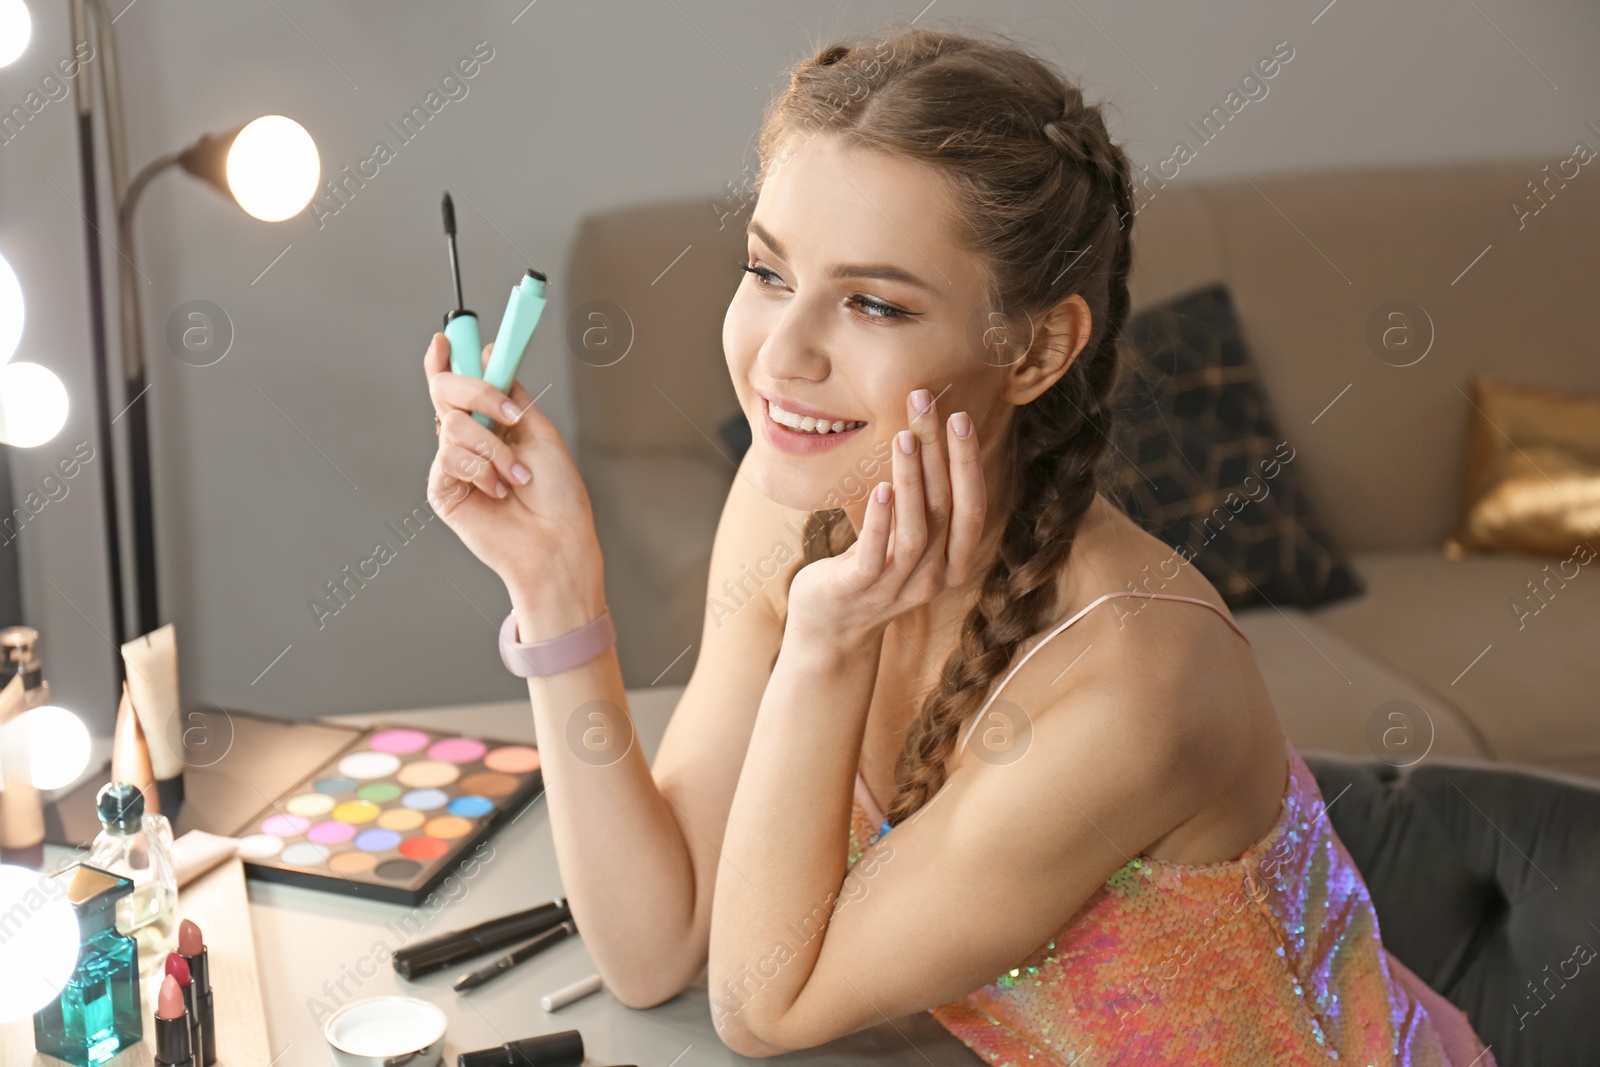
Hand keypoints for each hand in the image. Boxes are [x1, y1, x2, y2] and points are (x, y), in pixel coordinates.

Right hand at [424, 331, 602, 605]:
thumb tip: (490, 355)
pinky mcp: (443, 489)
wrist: (556, 541)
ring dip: (494, 449)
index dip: (450, 358)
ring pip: (452, 424)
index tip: (447, 338)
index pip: (461, 382)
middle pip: (446, 391)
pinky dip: (481, 469)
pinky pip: (449, 457)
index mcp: (494, 421)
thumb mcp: (540, 432)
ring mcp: (455, 463)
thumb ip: (511, 395)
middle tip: (510, 416)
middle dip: (477, 393)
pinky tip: (498, 491)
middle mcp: (471, 438)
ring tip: (517, 477)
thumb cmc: (558, 496)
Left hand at [785, 388, 985, 651]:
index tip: (960, 418)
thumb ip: (920, 504)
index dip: (968, 463)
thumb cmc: (867, 568)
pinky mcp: (859, 590)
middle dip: (941, 454)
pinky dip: (880, 520)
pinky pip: (875, 555)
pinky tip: (880, 487)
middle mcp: (933, 578)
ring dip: (913, 481)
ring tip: (904, 438)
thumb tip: (923, 436)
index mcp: (951, 563)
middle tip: (930, 407)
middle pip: (946, 510)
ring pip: (916, 532)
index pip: (972, 508)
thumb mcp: (902, 537)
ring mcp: (896, 588)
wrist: (830, 629)